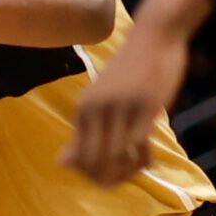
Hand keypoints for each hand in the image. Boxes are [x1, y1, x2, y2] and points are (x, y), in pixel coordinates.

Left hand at [62, 26, 187, 184]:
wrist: (154, 36)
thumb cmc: (129, 71)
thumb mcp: (100, 100)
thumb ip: (83, 133)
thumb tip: (61, 165)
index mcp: (83, 108)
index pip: (78, 158)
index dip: (92, 176)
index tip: (109, 177)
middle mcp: (97, 108)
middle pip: (95, 161)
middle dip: (109, 179)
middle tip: (126, 179)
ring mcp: (121, 107)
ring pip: (117, 156)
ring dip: (128, 171)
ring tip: (138, 169)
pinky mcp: (146, 105)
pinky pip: (139, 145)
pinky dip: (143, 160)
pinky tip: (149, 160)